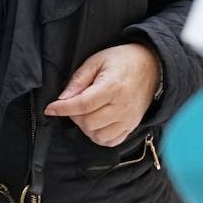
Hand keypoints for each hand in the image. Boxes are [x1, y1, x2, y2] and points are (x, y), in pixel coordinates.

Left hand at [44, 44, 159, 146]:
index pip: (82, 104)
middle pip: (88, 122)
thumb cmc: (122, 61)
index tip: (50, 108)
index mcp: (112, 87)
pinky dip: (98, 136)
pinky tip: (96, 123)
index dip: (62, 108)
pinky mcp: (132, 126)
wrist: (152, 66)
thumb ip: (79, 79)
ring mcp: (128, 119)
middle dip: (73, 115)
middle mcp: (122, 107)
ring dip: (85, 127)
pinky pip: (111, 142)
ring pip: (97, 135)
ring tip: (85, 113)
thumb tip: (63, 97)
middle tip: (73, 103)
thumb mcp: (97, 60)